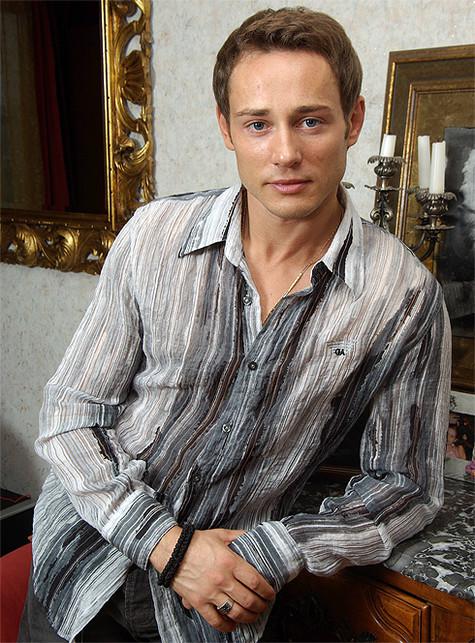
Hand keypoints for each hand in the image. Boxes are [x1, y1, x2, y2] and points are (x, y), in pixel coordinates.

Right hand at [149, 527, 274, 632]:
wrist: (171, 550)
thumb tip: (251, 536)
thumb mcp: (220, 534)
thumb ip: (237, 536)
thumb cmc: (196, 541)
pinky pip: (215, 620)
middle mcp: (223, 579)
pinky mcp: (198, 602)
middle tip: (264, 606)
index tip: (271, 594)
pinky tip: (233, 625)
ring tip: (253, 616)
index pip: (255, 581)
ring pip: (235, 612)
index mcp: (230, 562)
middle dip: (261, 606)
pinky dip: (227, 626)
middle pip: (249, 600)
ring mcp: (210, 593)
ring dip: (248, 617)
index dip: (267, 591)